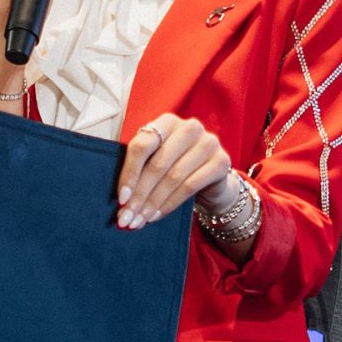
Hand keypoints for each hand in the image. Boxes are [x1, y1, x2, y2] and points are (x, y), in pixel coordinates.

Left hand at [117, 115, 231, 228]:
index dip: (129, 174)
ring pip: (173, 177)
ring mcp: (208, 143)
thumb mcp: (156, 161)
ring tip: (140, 220)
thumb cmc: (176, 167)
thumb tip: (121, 202)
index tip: (120, 199)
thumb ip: (139, 171)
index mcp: (167, 121)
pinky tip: (157, 215)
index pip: (142, 146)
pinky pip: (189, 187)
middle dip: (139, 195)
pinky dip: (170, 204)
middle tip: (127, 217)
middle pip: (157, 164)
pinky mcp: (221, 161)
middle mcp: (190, 127)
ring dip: (153, 203)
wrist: (211, 178)